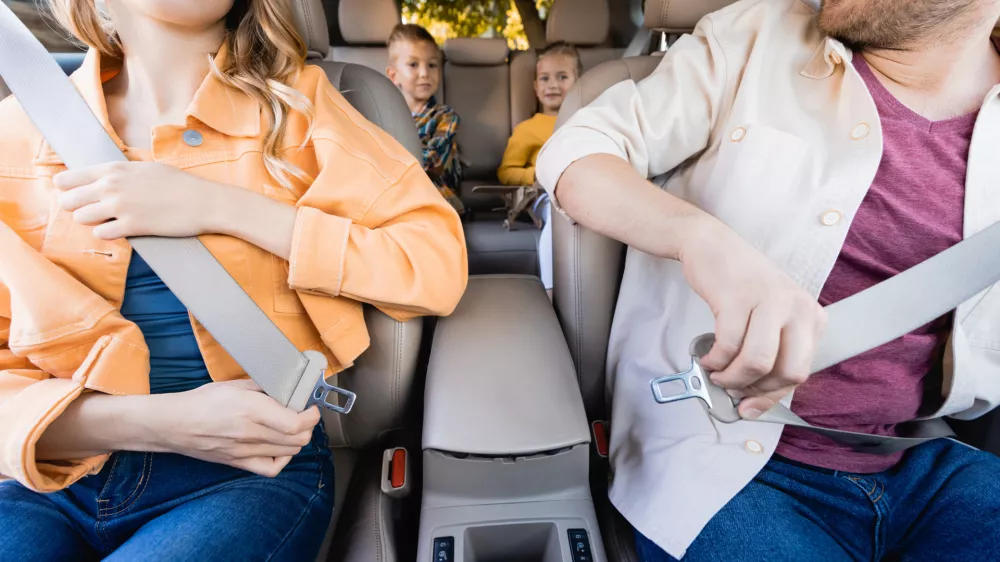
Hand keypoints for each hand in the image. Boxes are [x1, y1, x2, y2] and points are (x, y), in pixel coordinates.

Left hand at [53, 162, 227, 239]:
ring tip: (108, 220)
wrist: (203, 201)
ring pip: (82, 218)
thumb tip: (104, 179)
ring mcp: (120, 207)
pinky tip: (120, 229)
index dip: (66, 188)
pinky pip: (102, 234)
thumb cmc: (179, 184)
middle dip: (75, 207)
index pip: (69, 178)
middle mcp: (111, 187)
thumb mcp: (145, 168)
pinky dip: (107, 233)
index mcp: (114, 170)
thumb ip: (120, 173)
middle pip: (69, 200)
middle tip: (91, 210)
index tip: (73, 193)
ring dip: (91, 221)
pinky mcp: (131, 226)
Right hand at [150, 379, 321, 476]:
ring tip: (291, 427)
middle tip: (303, 415)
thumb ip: (263, 387)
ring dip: (297, 439)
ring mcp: (246, 451)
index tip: (311, 407)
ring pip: (290, 452)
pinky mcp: (239, 462)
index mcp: (251, 409)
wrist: (174, 423)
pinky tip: (279, 448)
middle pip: (298, 439)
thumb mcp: (234, 385)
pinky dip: (282, 459)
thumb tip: (286, 387)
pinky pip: (271, 469)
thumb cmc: (201, 401)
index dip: (311, 416)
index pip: (296, 423)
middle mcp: (251, 433)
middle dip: (308, 426)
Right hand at [679, 218, 826, 418]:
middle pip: (787, 372)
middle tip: (732, 387)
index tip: (748, 406)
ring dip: (731, 377)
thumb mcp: (768, 318)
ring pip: (757, 362)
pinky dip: (714, 359)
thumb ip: (769, 356)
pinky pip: (728, 345)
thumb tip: (752, 403)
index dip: (771, 395)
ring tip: (716, 372)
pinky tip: (708, 356)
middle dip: (755, 389)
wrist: (712, 246)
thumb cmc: (739, 285)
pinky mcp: (738, 297)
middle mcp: (797, 307)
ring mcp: (769, 300)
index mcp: (810, 316)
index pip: (800, 372)